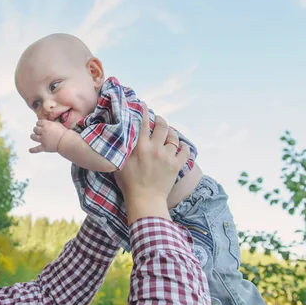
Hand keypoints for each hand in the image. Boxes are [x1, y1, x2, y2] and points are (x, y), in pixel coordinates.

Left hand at [29, 119, 67, 152]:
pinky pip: (37, 149)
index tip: (39, 124)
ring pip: (34, 137)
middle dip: (36, 129)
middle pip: (35, 129)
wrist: (66, 141)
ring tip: (33, 136)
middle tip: (37, 130)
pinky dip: (33, 150)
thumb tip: (47, 123)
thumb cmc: (64, 132)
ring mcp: (43, 139)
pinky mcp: (44, 147)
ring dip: (33, 136)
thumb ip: (50, 123)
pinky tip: (30, 150)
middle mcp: (43, 131)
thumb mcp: (57, 124)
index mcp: (47, 125)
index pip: (38, 122)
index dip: (38, 123)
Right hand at [114, 107, 189, 223]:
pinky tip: (181, 146)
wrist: (145, 200)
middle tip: (158, 120)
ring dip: (171, 133)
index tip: (144, 105)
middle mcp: (155, 148)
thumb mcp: (120, 163)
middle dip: (160, 120)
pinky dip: (184, 147)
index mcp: (140, 146)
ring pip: (174, 137)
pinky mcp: (176, 165)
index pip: (144, 122)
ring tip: (168, 134)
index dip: (144, 111)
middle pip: (162, 125)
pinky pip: (185, 151)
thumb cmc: (128, 183)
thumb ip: (123, 147)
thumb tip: (122, 134)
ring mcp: (167, 156)